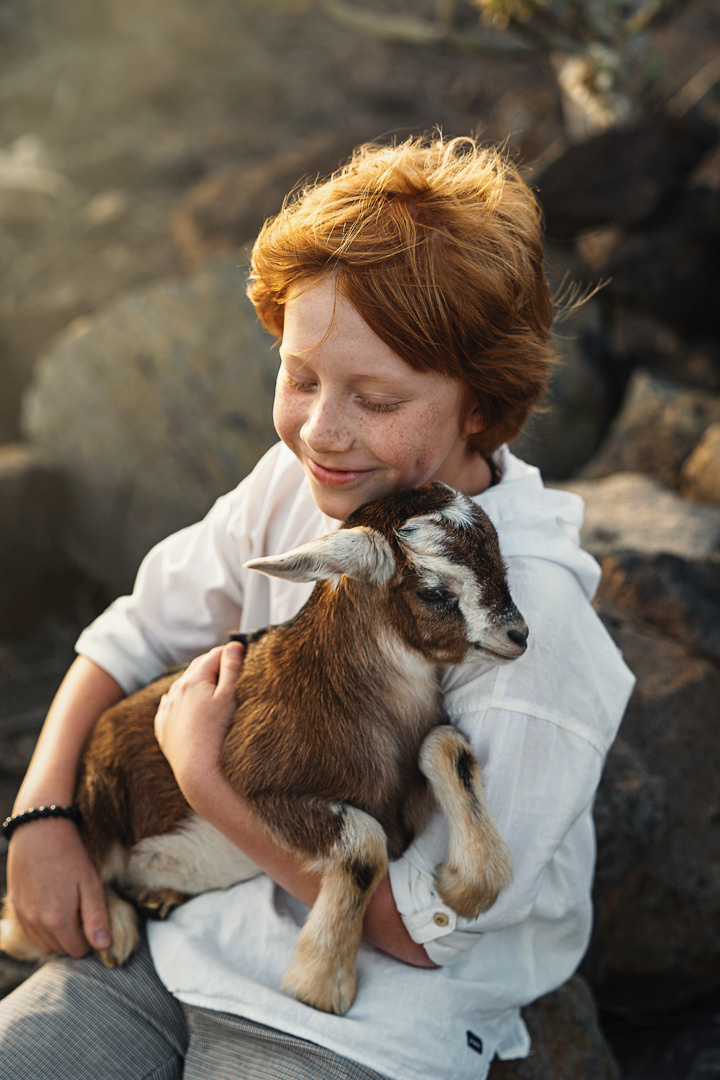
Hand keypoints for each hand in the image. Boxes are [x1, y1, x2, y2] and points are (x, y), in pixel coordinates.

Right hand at [6, 817, 110, 956]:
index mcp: (58, 920)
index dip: (90, 940)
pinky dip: (42, 928)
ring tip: (69, 912)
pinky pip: (30, 931)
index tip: (94, 922)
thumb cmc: (70, 855)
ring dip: (58, 937)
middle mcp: (37, 922)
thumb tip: (103, 946)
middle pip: (60, 949)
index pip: (77, 950)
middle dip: (74, 939)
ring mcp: (23, 915)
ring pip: (44, 944)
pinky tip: (52, 907)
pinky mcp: (15, 906)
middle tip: (83, 914)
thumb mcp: (91, 883)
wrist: (40, 830)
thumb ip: (96, 917)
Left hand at [154, 641, 243, 805]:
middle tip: (235, 679)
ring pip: (185, 689)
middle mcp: (175, 691)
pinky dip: (185, 706)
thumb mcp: (230, 696)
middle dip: (215, 670)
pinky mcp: (164, 729)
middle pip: (198, 669)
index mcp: (192, 680)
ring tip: (217, 699)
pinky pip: (174, 709)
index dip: (232, 657)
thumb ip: (232, 668)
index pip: (215, 655)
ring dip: (200, 688)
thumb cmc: (219, 735)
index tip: (244, 664)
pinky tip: (197, 714)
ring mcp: (167, 711)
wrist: (199, 774)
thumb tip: (234, 646)